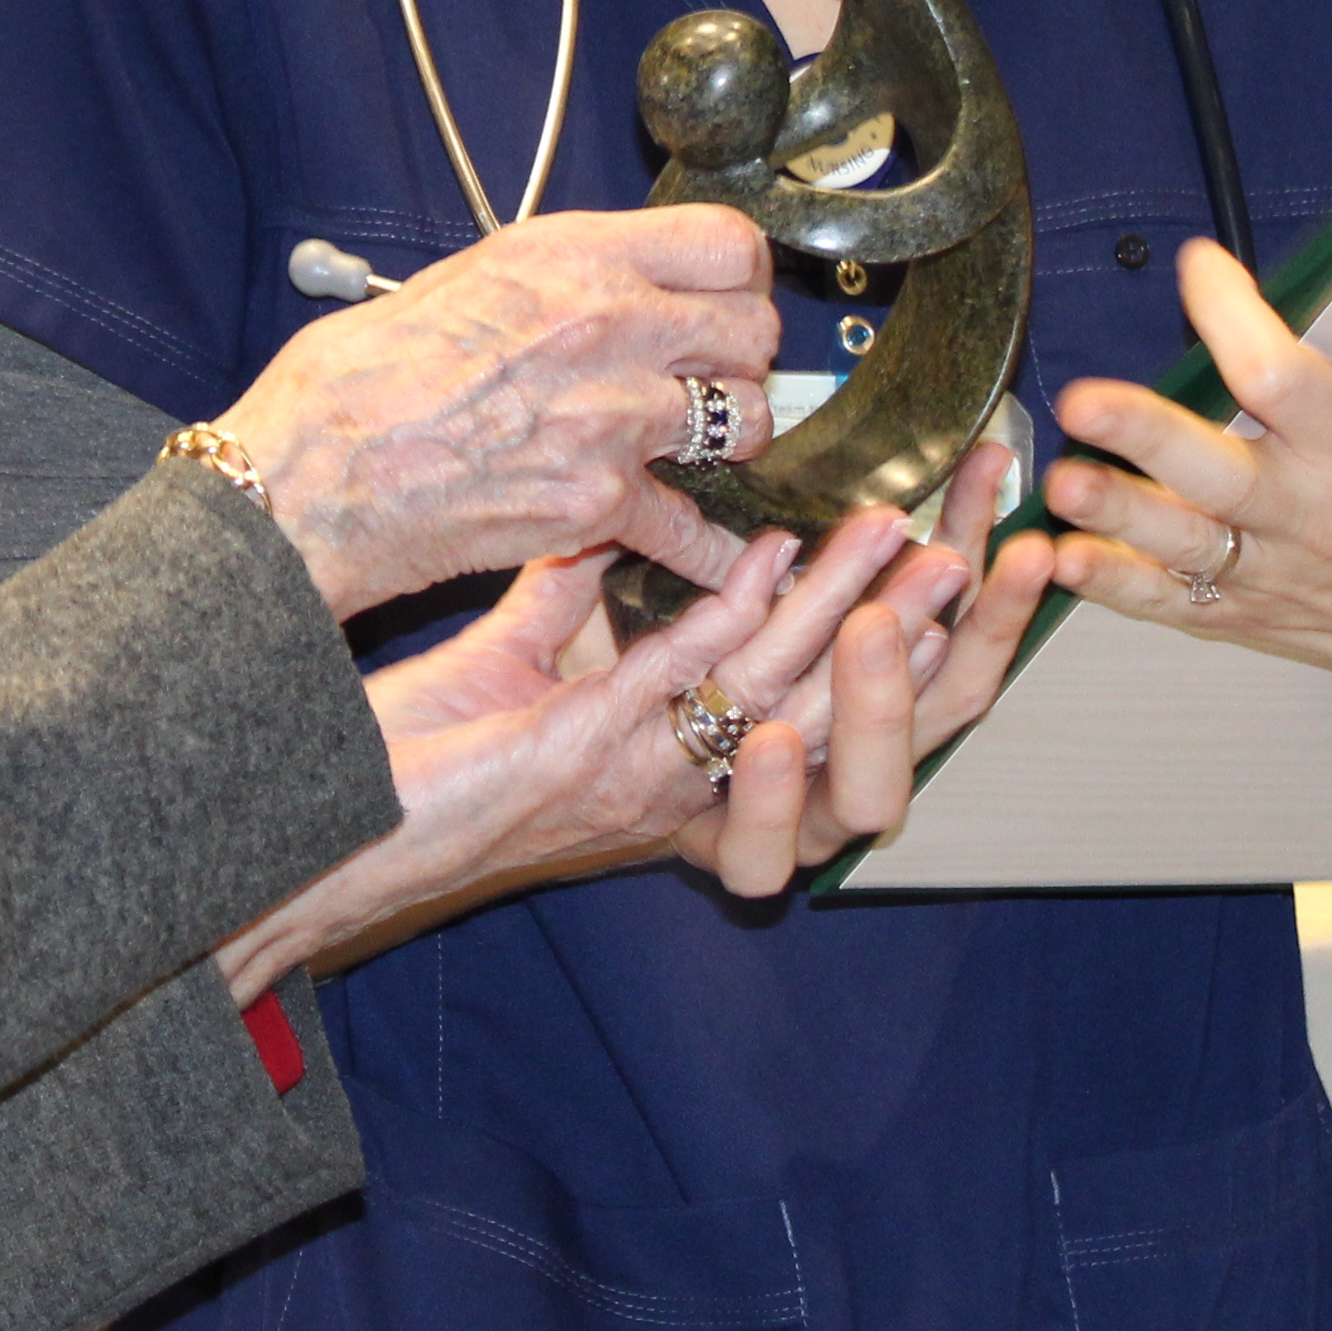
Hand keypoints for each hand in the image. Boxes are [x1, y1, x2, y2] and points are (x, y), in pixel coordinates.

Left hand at [213, 451, 1050, 1000]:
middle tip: (994, 560)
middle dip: (948, 653)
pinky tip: (779, 562)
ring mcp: (659, 783)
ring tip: (911, 548)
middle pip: (880, 746)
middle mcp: (708, 796)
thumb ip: (583, 589)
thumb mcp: (526, 655)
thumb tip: (615, 507)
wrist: (335, 824)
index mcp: (711, 776)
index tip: (996, 553)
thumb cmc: (428, 758)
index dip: (947, 650)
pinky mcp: (595, 759)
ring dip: (856, 626)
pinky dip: (739, 624)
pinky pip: (692, 692)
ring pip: (797, 709)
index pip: (870, 722)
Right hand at [214, 207, 778, 614]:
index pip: (727, 241)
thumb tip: (603, 281)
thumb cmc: (355, 382)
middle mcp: (607, 324)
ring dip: (728, 440)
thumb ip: (553, 279)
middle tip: (705, 377)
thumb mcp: (460, 279)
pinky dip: (701, 550)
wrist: (307, 477)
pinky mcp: (597, 503)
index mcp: (569, 256)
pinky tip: (707, 554)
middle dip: (740, 357)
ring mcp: (612, 418)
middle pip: (755, 331)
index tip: (720, 298)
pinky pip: (691, 528)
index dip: (736, 275)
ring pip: (747, 423)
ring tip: (688, 448)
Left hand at [1041, 219, 1331, 767]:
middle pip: (1213, 472)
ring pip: (1178, 543)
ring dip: (1116, 513)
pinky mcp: (1242, 609)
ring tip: (1063, 483)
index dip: (1234, 316)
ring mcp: (1269, 566)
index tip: (1198, 265)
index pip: (1284, 377)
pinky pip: (1167, 602)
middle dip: (1144, 436)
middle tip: (1084, 401)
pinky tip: (1062, 559)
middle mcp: (1306, 507)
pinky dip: (1113, 586)